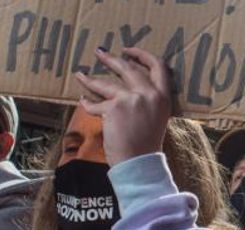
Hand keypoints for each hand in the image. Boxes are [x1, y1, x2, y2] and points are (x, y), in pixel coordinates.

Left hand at [75, 47, 174, 165]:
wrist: (139, 163)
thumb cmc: (146, 145)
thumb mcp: (156, 118)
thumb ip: (147, 101)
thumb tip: (128, 87)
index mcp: (163, 97)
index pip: (158, 66)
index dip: (142, 55)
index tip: (129, 51)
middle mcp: (149, 94)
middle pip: (128, 68)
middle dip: (111, 59)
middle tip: (100, 53)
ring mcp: (132, 98)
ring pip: (106, 83)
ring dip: (90, 78)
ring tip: (80, 75)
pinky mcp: (114, 107)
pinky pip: (96, 102)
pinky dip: (87, 103)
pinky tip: (83, 101)